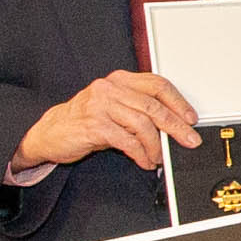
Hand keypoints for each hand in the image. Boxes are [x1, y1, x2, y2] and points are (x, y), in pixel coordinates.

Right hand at [16, 70, 202, 173]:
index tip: (190, 118)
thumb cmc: (84, 120)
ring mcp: (101, 106)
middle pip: (153, 105)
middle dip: (176, 126)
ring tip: (159, 157)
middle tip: (188, 140)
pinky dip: (141, 154)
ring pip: (143, 124)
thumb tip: (171, 125)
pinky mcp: (95, 126)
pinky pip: (127, 141)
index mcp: (119, 80)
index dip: (178, 101)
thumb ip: (138, 109)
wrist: (50, 132)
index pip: (157, 84)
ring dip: (156, 145)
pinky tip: (145, 161)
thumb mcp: (113, 107)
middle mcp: (110, 89)